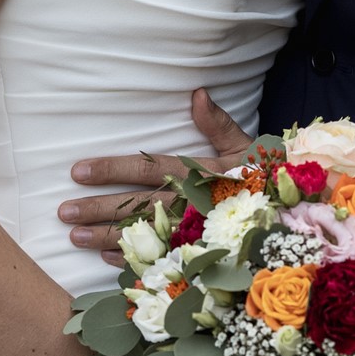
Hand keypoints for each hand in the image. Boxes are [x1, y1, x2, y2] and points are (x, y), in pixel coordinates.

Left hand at [59, 88, 251, 262]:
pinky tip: (105, 258)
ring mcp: (189, 234)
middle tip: (63, 211)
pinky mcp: (193, 254)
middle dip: (97, 209)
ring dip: (104, 237)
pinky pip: (158, 260)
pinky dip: (131, 261)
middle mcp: (189, 205)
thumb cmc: (263, 176)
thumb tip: (197, 93)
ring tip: (73, 236)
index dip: (111, 170)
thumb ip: (217, 123)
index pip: (146, 169)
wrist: (291, 216)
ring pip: (141, 236)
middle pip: (135, 207)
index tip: (77, 171)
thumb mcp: (245, 145)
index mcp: (197, 174)